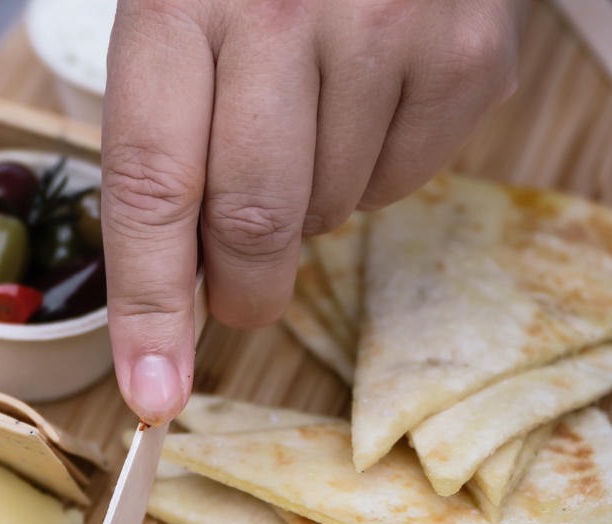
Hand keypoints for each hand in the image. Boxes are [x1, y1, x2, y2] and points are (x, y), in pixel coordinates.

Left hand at [101, 0, 526, 423]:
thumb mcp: (176, 28)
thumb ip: (163, 151)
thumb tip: (173, 302)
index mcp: (177, 6)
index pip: (151, 187)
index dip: (148, 305)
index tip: (151, 392)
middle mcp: (278, 11)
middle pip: (251, 222)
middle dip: (239, 289)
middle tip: (237, 291)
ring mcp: (384, 27)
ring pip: (331, 212)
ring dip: (307, 216)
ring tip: (302, 138)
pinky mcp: (467, 48)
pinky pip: (405, 182)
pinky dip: (373, 179)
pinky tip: (362, 111)